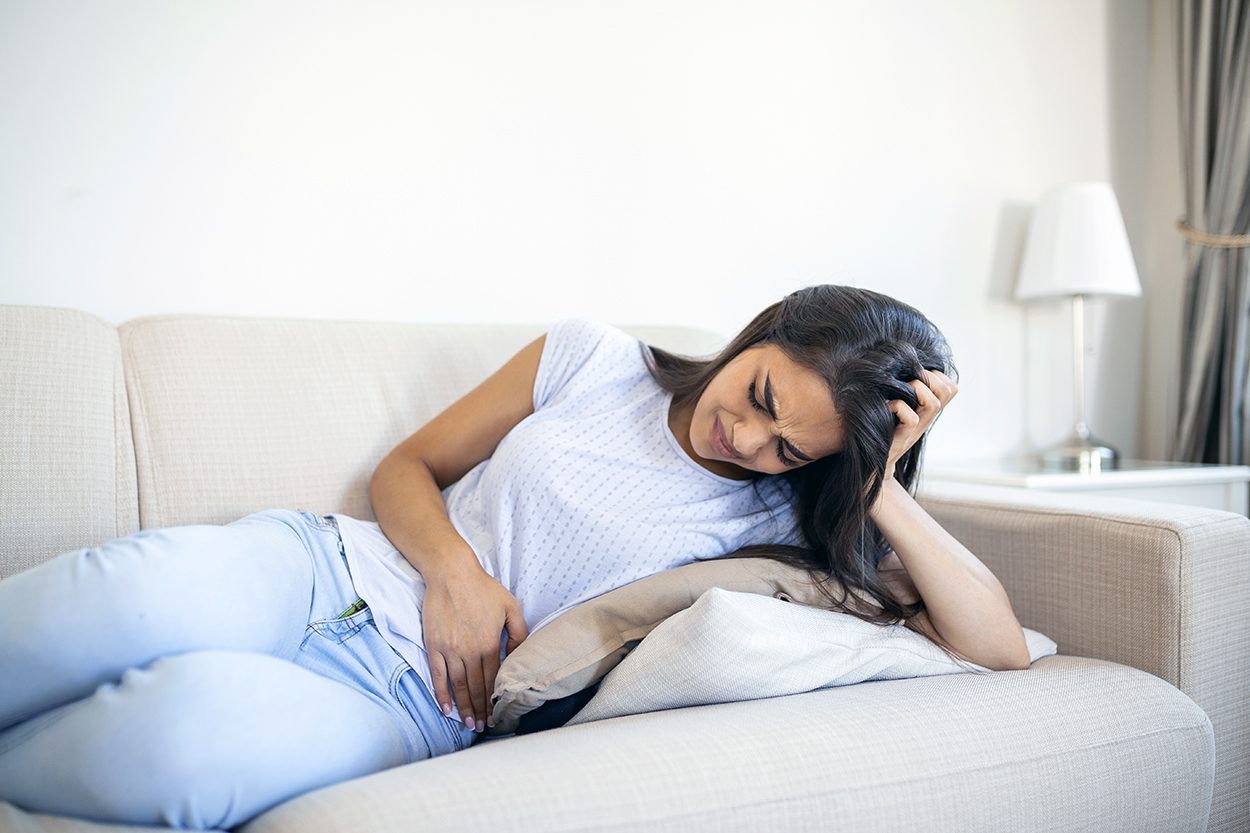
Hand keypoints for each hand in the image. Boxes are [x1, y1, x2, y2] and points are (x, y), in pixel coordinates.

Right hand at [422, 563, 528, 732]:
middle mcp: (469, 651)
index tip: (497, 716)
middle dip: (480, 710)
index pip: (492, 681)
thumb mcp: (511, 607)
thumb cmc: (483, 588)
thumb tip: (517, 655)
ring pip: (457, 686)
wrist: (451, 573)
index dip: (494, 701)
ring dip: (463, 707)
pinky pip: (438, 675)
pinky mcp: (434, 645)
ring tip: (468, 724)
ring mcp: (449, 650)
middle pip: (475, 688)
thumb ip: (518, 633)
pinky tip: (446, 708)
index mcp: (489, 644)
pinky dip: (441, 694)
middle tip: (483, 727)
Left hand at [884, 369, 956, 481]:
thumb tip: (905, 363)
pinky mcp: (904, 438)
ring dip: (916, 389)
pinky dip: (898, 406)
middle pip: (947, 391)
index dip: (937, 375)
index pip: (951, 388)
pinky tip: (886, 406)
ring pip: (934, 404)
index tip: (917, 376)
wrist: (872, 456)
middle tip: (909, 381)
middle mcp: (927, 418)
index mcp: (928, 410)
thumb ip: (906, 389)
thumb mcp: (898, 404)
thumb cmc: (882, 425)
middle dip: (928, 377)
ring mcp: (917, 429)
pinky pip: (912, 418)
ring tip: (899, 391)